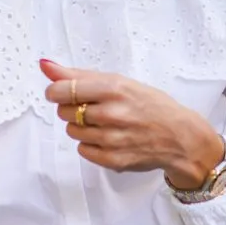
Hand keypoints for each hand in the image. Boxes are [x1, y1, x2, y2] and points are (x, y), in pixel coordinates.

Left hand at [40, 59, 223, 189]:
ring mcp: (112, 139)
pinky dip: (91, 144)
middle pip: (65, 111)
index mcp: (113, 89)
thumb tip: (44, 64)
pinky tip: (109, 138)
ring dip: (82, 127)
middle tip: (95, 108)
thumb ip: (79, 75)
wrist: (180, 137)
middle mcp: (112, 114)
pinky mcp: (112, 159)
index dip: (56, 92)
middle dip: (74, 108)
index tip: (61, 93)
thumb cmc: (150, 105)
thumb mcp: (119, 82)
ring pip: (72, 131)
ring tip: (104, 124)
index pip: (62, 90)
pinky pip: (82, 150)